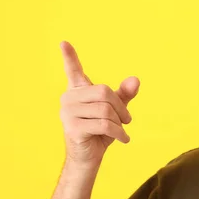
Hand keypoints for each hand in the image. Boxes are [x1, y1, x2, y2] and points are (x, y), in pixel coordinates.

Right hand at [59, 41, 139, 167]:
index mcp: (77, 90)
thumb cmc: (101, 130)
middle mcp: (69, 98)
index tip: (63, 42)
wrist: (89, 156)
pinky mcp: (73, 128)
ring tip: (122, 130)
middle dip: (120, 107)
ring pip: (105, 110)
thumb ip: (124, 94)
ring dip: (120, 122)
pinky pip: (104, 124)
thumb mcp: (115, 110)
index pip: (73, 70)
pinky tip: (123, 139)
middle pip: (104, 92)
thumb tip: (135, 79)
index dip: (69, 56)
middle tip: (127, 120)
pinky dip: (119, 133)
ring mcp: (68, 113)